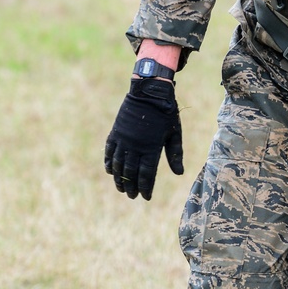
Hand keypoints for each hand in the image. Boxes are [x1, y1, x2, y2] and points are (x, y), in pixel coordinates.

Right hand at [104, 77, 183, 199]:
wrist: (149, 92)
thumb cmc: (166, 113)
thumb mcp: (174, 134)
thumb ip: (175, 154)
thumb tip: (179, 173)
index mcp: (151, 148)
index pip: (147, 174)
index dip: (146, 187)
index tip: (145, 197)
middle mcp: (135, 147)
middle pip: (131, 172)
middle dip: (131, 186)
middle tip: (132, 196)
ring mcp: (123, 139)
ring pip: (118, 164)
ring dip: (118, 178)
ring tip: (120, 189)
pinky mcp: (116, 132)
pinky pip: (109, 151)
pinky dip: (109, 162)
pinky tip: (110, 171)